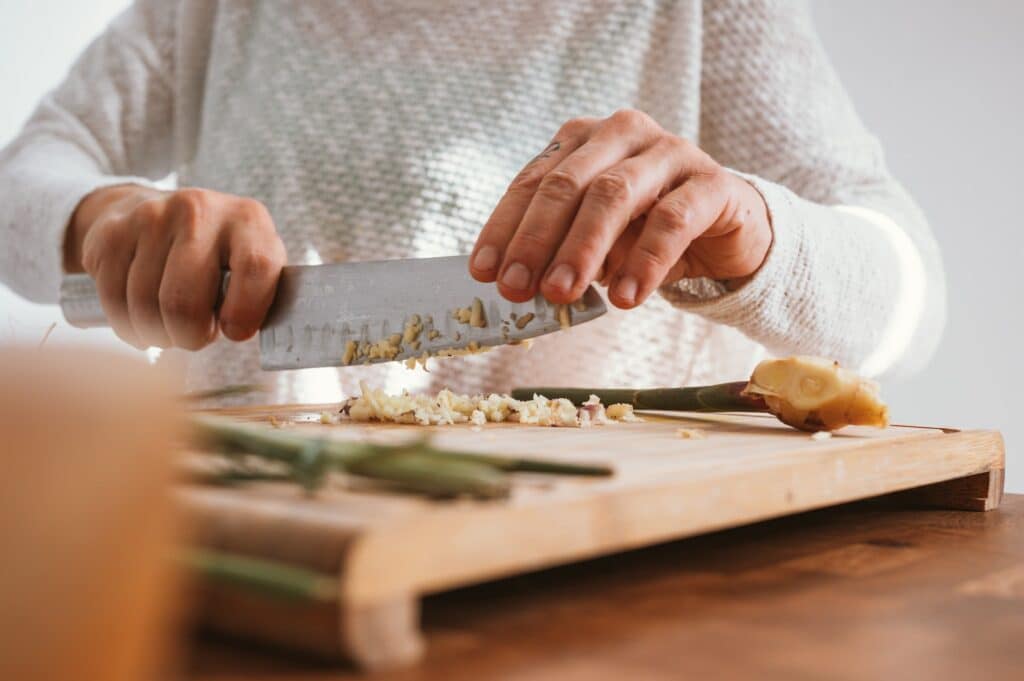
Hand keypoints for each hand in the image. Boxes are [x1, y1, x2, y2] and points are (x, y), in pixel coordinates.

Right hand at [64, 185, 286, 349]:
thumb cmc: (221, 257)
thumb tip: (249, 333)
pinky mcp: (113, 231)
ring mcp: (152, 217)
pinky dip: (128, 326)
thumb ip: (262, 294)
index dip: (245, 312)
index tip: (234, 332)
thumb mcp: (254, 264)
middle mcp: (200, 210)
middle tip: (196, 336)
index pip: (256, 267)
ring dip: (158, 334)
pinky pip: (113, 301)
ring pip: (145, 307)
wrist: (160, 213)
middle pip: (185, 302)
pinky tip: (142, 319)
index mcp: (248, 219)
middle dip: (190, 337)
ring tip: (171, 327)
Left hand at [469, 109, 771, 307]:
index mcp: (583, 140)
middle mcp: (623, 134)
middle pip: (568, 184)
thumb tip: (517, 286)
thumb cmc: (646, 231)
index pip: (533, 182)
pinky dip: (644, 261)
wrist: (727, 229)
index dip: (505, 228)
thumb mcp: (595, 241)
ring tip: (562, 294)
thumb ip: (559, 252)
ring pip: (615, 195)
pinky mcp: (712, 182)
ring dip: (582, 249)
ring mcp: (670, 151)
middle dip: (536, 240)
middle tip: (518, 290)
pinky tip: (625, 297)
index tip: (484, 272)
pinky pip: (672, 220)